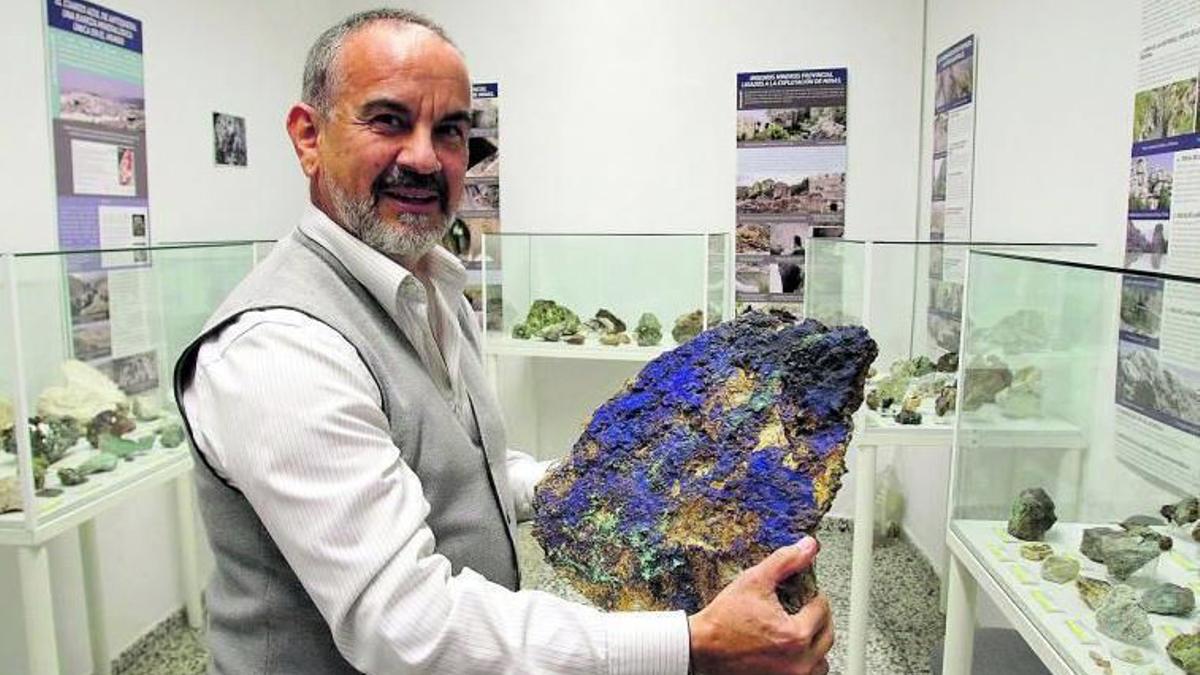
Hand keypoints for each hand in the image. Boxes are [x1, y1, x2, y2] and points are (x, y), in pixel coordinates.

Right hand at [687, 538, 832, 674]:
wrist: (701, 648)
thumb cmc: (723, 619)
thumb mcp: (754, 581)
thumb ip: (785, 561)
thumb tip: (808, 546)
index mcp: (796, 635)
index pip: (822, 609)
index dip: (812, 596)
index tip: (800, 594)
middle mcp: (798, 662)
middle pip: (827, 635)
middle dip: (817, 618)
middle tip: (802, 608)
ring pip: (821, 660)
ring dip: (815, 644)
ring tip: (797, 630)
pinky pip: (808, 674)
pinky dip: (804, 662)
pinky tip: (790, 649)